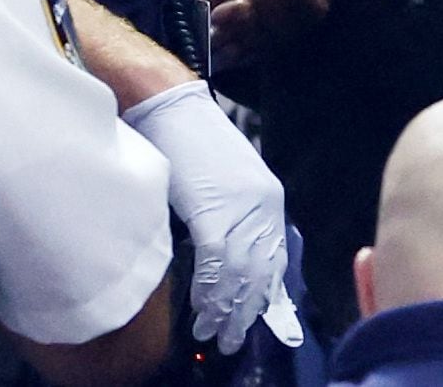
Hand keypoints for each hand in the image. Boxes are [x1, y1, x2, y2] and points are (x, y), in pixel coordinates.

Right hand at [120, 84, 304, 349]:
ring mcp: (240, 208)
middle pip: (259, 272)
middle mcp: (263, 205)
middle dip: (244, 310)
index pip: (274, 257)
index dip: (263, 293)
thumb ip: (234, 214)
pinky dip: (207, 290)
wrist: (168, 105)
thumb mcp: (225, 180)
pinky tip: (199, 308)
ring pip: (238, 274)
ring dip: (223, 308)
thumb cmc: (189, 141)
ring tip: (211, 332)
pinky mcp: (213, 210)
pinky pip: (215, 264)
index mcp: (270, 198)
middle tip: (230, 338)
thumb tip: (229, 258)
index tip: (252, 319)